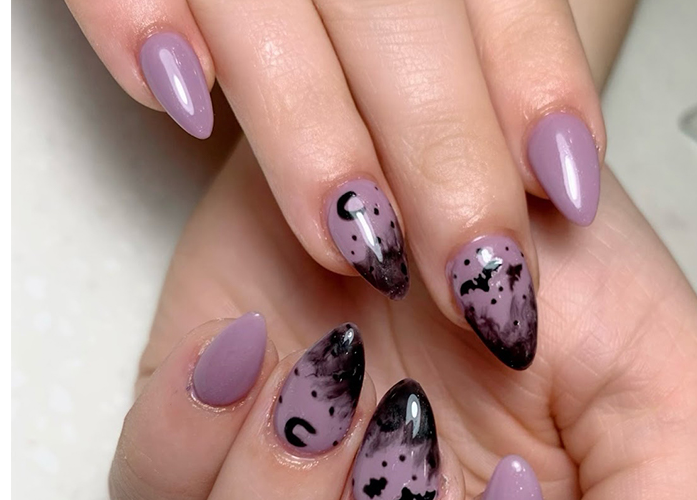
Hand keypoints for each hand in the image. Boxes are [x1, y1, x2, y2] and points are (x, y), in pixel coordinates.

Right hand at [65, 0, 603, 367]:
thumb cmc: (391, 5)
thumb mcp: (454, 9)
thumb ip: (493, 62)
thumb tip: (561, 176)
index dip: (537, 81)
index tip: (566, 185)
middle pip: (401, 14)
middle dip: (441, 150)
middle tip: (471, 274)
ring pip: (266, 0)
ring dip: (308, 127)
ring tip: (349, 247)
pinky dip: (130, 17)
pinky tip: (178, 100)